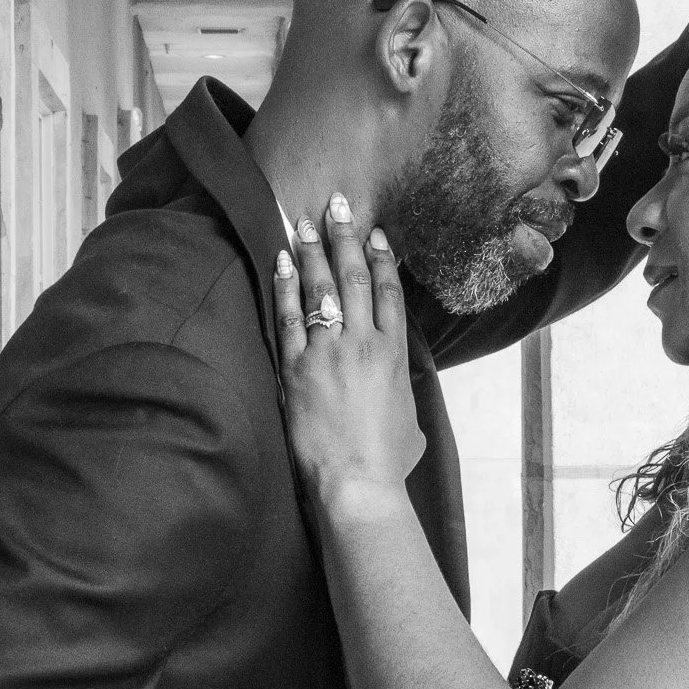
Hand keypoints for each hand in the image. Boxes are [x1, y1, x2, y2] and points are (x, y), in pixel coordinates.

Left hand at [273, 194, 425, 517]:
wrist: (356, 484)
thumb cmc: (388, 461)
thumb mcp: (409, 418)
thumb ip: (401, 388)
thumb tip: (396, 381)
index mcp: (394, 354)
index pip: (388, 292)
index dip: (381, 258)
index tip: (374, 233)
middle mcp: (362, 344)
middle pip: (354, 278)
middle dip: (345, 238)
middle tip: (337, 204)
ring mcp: (327, 353)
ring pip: (320, 289)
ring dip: (311, 252)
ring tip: (303, 221)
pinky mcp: (296, 369)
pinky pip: (288, 318)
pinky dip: (284, 286)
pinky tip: (279, 262)